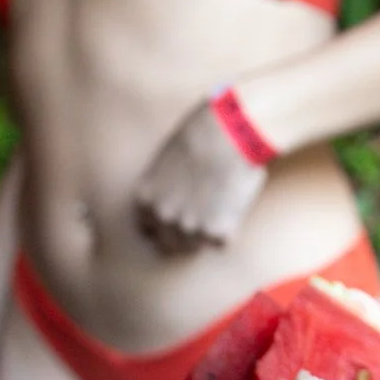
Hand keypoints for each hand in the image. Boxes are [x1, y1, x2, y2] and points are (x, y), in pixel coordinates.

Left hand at [133, 99, 267, 255]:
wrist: (227, 134)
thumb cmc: (199, 134)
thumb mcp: (166, 160)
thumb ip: (164, 187)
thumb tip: (175, 197)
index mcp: (145, 200)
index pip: (147, 227)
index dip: (163, 224)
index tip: (178, 218)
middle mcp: (162, 218)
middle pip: (169, 244)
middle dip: (183, 236)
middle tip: (203, 219)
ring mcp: (188, 229)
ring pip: (196, 245)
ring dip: (207, 232)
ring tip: (221, 205)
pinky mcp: (216, 233)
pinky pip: (222, 241)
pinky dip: (230, 228)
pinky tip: (234, 203)